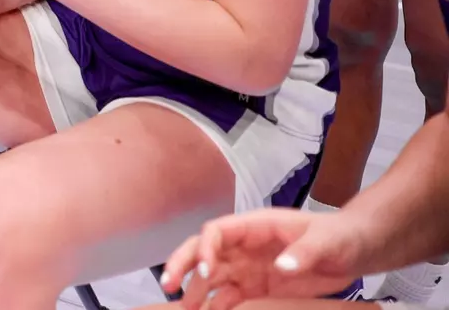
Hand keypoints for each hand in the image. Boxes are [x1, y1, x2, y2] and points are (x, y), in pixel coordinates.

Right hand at [159, 208, 361, 307]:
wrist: (357, 251)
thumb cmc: (340, 236)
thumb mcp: (326, 242)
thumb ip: (304, 253)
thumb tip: (281, 266)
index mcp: (255, 226)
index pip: (217, 231)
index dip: (205, 248)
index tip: (204, 269)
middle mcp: (245, 246)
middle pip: (203, 251)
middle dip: (183, 265)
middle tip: (170, 285)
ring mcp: (249, 268)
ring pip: (212, 277)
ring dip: (196, 290)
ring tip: (185, 309)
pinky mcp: (258, 288)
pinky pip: (231, 297)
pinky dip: (217, 307)